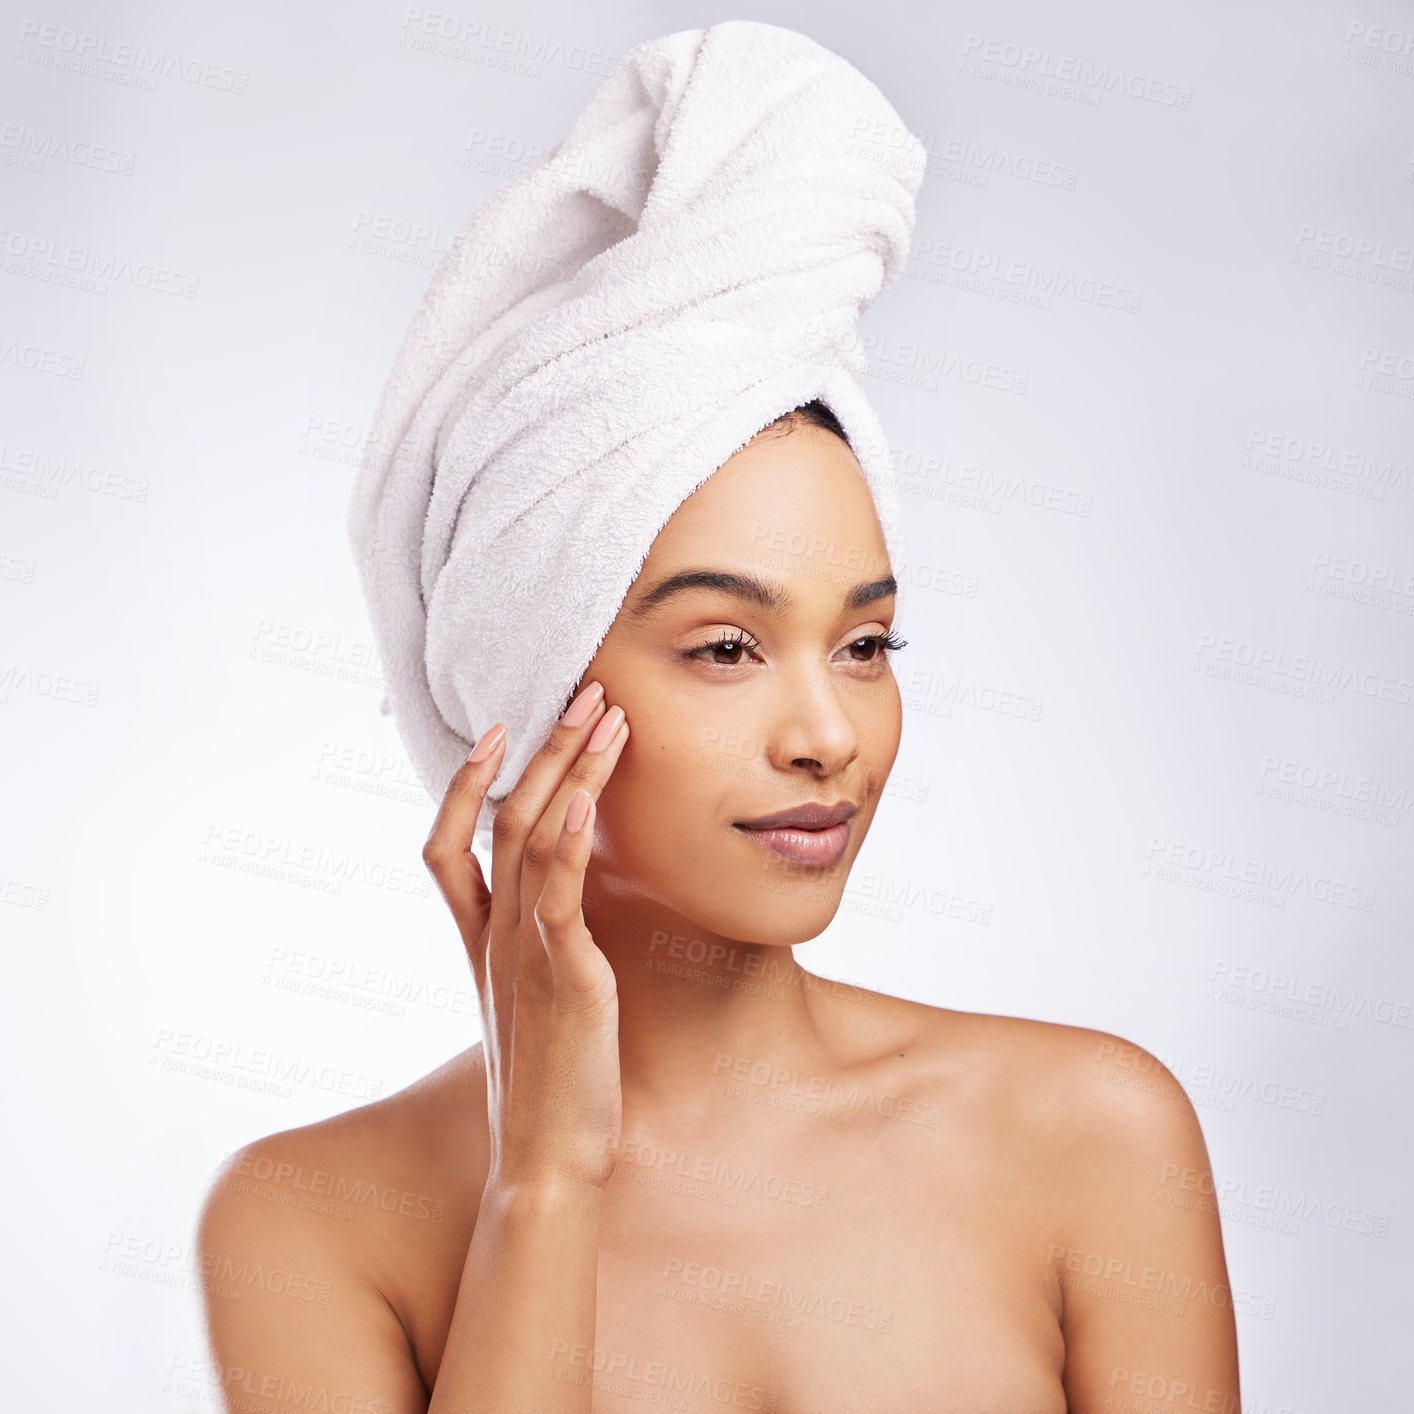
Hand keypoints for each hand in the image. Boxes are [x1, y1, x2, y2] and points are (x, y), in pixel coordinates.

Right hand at [421, 683, 629, 1192]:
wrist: (546, 1161)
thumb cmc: (551, 1085)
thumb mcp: (533, 1007)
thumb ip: (534, 956)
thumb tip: (556, 922)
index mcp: (482, 943)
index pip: (449, 846)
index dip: (465, 784)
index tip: (497, 729)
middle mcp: (493, 938)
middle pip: (501, 818)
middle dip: (542, 748)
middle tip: (582, 691)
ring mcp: (521, 953)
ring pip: (529, 838)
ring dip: (567, 769)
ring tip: (604, 714)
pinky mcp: (561, 977)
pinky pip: (555, 896)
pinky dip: (566, 841)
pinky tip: (586, 797)